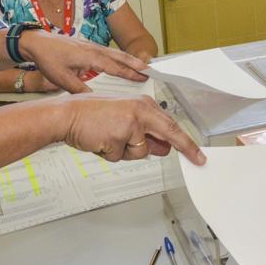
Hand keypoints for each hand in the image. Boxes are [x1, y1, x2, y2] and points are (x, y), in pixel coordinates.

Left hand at [20, 30, 146, 93]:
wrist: (37, 42)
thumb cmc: (48, 58)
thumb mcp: (62, 79)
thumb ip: (79, 90)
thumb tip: (93, 100)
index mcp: (90, 56)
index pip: (115, 66)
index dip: (129, 73)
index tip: (142, 77)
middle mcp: (94, 49)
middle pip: (120, 56)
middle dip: (136, 64)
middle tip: (150, 71)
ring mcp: (92, 46)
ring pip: (116, 53)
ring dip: (130, 59)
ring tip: (142, 66)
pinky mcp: (88, 46)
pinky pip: (109, 51)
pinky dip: (120, 57)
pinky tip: (122, 62)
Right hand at [60, 94, 203, 164]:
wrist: (67, 115)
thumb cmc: (91, 116)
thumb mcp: (123, 120)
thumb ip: (144, 133)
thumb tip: (163, 148)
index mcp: (143, 105)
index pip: (171, 125)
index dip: (187, 142)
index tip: (198, 154)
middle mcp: (140, 111)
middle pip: (170, 134)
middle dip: (185, 148)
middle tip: (198, 159)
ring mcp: (130, 123)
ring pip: (140, 152)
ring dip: (125, 153)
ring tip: (109, 139)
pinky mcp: (118, 136)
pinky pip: (121, 157)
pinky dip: (111, 154)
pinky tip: (101, 141)